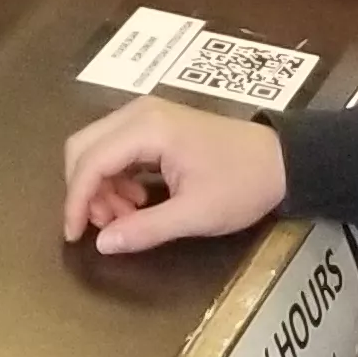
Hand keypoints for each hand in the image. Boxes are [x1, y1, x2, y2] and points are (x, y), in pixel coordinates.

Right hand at [61, 97, 287, 256]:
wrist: (282, 160)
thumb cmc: (243, 185)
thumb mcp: (196, 214)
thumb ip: (145, 229)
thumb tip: (103, 244)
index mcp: (148, 129)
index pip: (91, 162)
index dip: (76, 201)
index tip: (74, 236)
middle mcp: (139, 112)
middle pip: (83, 147)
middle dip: (85, 191)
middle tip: (106, 226)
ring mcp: (146, 115)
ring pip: (97, 147)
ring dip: (100, 186)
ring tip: (127, 218)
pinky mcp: (154, 124)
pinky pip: (116, 148)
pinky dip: (115, 177)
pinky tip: (136, 202)